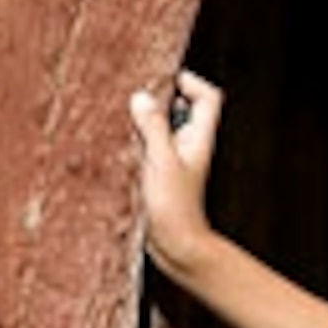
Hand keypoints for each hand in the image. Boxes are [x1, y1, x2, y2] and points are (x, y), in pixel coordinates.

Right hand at [129, 69, 224, 281]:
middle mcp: (190, 145)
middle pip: (183, 107)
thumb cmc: (175, 209)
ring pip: (163, 127)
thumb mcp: (161, 163)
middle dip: (160, 98)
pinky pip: (149, 146)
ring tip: (123, 122)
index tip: (162, 81)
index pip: (208, 97)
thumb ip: (154, 128)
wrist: (175, 247)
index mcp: (199, 138)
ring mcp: (175, 159)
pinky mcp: (160, 173)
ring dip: (144, 121)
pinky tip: (119, 147)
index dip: (191, 82)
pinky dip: (136, 141)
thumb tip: (142, 97)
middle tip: (134, 98)